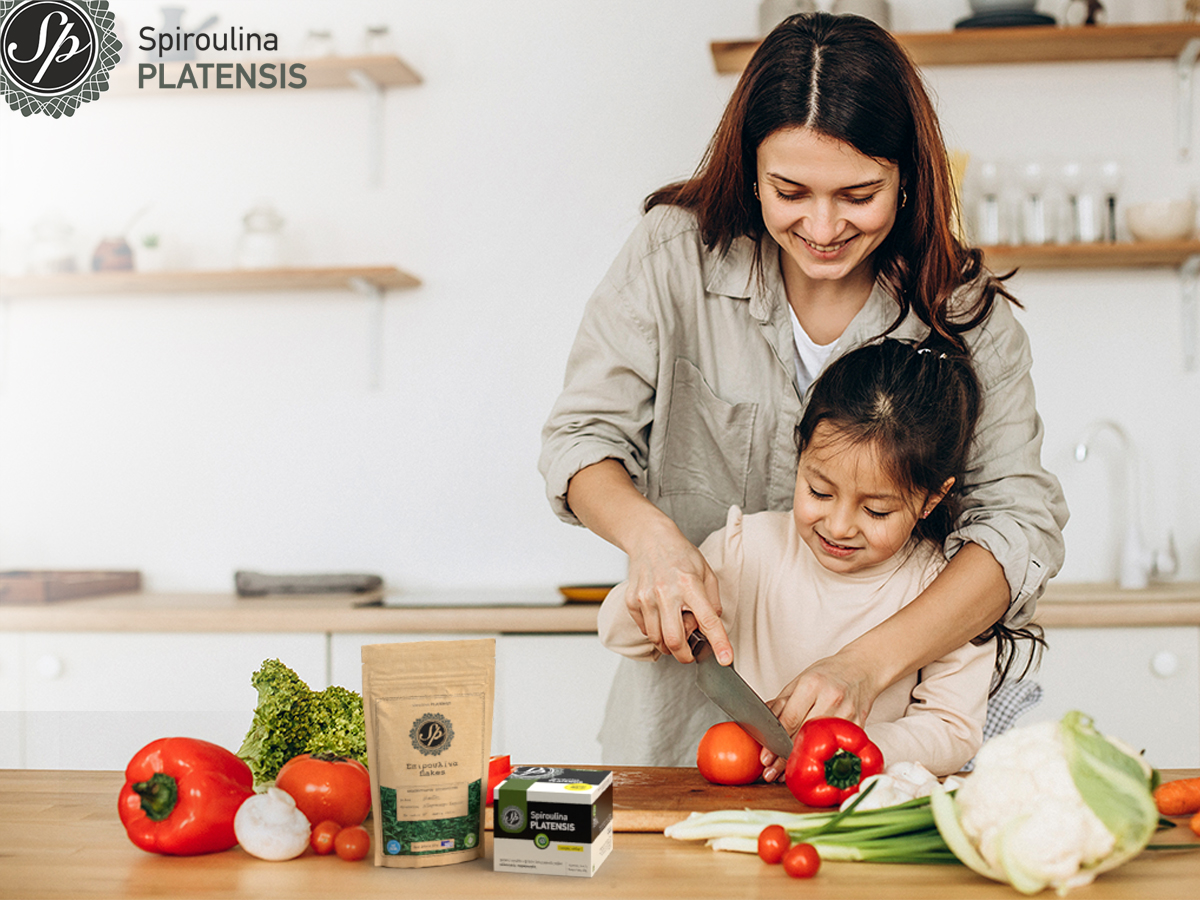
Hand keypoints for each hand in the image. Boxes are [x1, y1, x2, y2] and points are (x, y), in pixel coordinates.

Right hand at [622, 523, 732, 665]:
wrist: (648, 538)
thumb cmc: (679, 553)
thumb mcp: (705, 571)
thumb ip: (712, 600)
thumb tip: (712, 625)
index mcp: (689, 584)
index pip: (707, 619)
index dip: (719, 642)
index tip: (725, 659)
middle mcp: (666, 592)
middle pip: (675, 641)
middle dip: (685, 655)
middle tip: (691, 653)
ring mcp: (646, 598)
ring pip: (657, 640)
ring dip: (669, 645)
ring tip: (675, 627)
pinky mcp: (632, 601)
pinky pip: (645, 630)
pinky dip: (655, 632)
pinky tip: (661, 617)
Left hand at [758, 652, 881, 781]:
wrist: (862, 669)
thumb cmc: (829, 674)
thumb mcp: (800, 680)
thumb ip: (781, 703)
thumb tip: (762, 724)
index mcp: (812, 684)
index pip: (790, 719)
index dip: (775, 742)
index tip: (765, 758)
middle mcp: (831, 699)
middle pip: (804, 735)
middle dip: (785, 757)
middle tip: (770, 772)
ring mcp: (848, 714)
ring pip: (821, 745)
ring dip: (803, 761)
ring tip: (786, 774)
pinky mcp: (859, 726)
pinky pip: (838, 747)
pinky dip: (823, 758)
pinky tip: (810, 766)